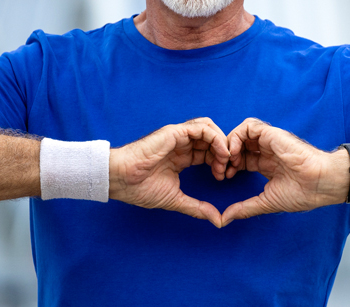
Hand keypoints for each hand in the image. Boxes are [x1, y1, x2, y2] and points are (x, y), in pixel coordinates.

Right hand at [109, 118, 229, 227]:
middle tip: (228, 170)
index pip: (208, 153)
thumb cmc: (140, 189)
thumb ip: (197, 208)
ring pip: (209, 129)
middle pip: (211, 140)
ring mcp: (178, 136)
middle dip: (224, 153)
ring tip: (225, 160)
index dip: (220, 163)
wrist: (121, 179)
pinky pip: (202, 128)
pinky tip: (220, 153)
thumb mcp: (176, 199)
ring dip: (222, 143)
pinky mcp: (175, 132)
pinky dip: (216, 138)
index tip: (223, 178)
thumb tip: (218, 221)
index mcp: (181, 157)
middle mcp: (181, 144)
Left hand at [221, 118, 348, 226]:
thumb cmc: (302, 193)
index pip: (241, 159)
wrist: (320, 183)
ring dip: (229, 145)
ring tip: (228, 161)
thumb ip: (245, 208)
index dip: (228, 166)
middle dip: (225, 156)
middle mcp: (267, 151)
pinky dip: (237, 137)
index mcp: (267, 164)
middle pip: (238, 145)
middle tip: (220, 170)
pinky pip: (248, 127)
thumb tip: (224, 219)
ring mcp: (269, 141)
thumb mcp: (266, 202)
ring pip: (241, 133)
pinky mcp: (272, 134)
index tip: (223, 178)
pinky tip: (235, 153)